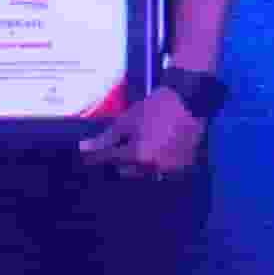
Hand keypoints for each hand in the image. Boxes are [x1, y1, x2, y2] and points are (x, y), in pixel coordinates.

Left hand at [94, 84, 210, 178]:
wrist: (190, 103)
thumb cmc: (155, 109)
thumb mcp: (127, 120)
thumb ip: (106, 138)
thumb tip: (84, 149)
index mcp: (137, 155)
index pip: (109, 158)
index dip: (95, 154)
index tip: (86, 154)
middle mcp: (152, 167)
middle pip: (125, 169)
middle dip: (120, 158)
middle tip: (121, 142)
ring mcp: (169, 169)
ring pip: (142, 171)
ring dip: (137, 161)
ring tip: (142, 143)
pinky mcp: (181, 167)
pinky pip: (161, 169)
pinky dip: (156, 161)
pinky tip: (158, 146)